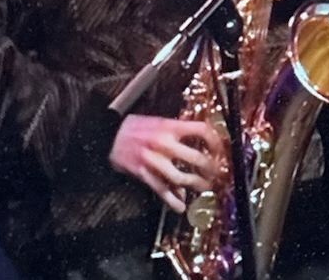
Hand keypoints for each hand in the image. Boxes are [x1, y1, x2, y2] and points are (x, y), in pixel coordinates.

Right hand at [109, 115, 223, 212]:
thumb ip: (178, 132)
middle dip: (210, 168)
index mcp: (169, 127)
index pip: (201, 130)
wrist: (107, 134)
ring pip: (180, 177)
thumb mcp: (159, 122)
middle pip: (195, 158)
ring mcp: (152, 159)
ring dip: (196, 185)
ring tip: (205, 188)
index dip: (215, 141)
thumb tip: (197, 143)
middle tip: (217, 173)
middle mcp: (163, 143)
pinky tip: (180, 205)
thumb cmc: (135, 127)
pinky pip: (160, 189)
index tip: (220, 149)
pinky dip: (172, 199)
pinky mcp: (142, 173)